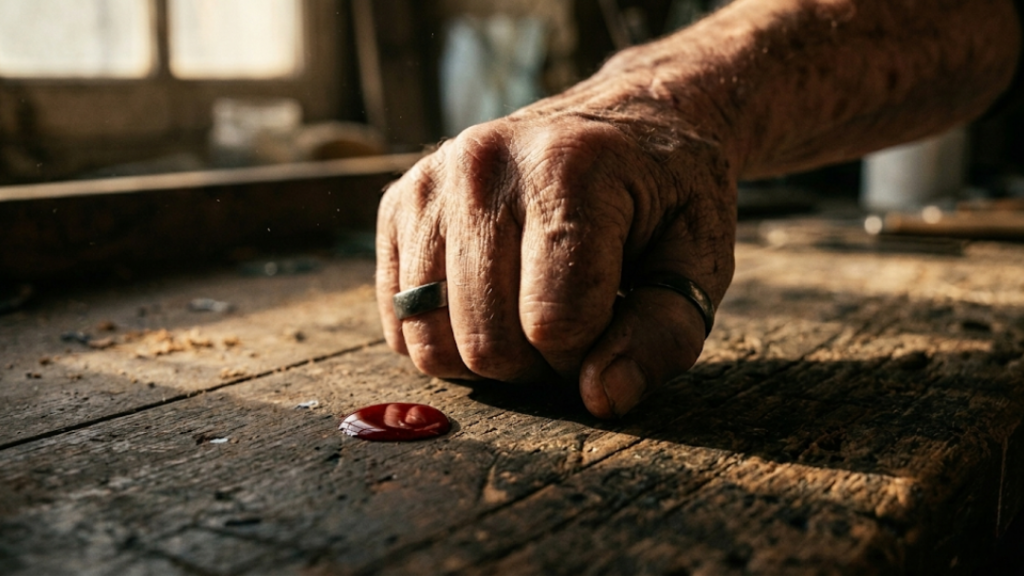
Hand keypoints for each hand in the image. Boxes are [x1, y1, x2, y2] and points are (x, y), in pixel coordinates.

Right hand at [375, 77, 736, 417]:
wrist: (622, 119)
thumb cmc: (665, 194)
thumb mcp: (698, 258)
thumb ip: (663, 334)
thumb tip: (600, 398)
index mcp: (567, 170)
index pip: (554, 324)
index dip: (588, 355)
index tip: (610, 321)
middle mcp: (483, 166)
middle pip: (486, 340)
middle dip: (535, 363)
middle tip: (571, 324)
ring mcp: (431, 182)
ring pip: (430, 340)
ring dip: (485, 356)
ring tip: (527, 313)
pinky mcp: (399, 202)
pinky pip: (398, 320)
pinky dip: (443, 335)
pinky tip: (488, 302)